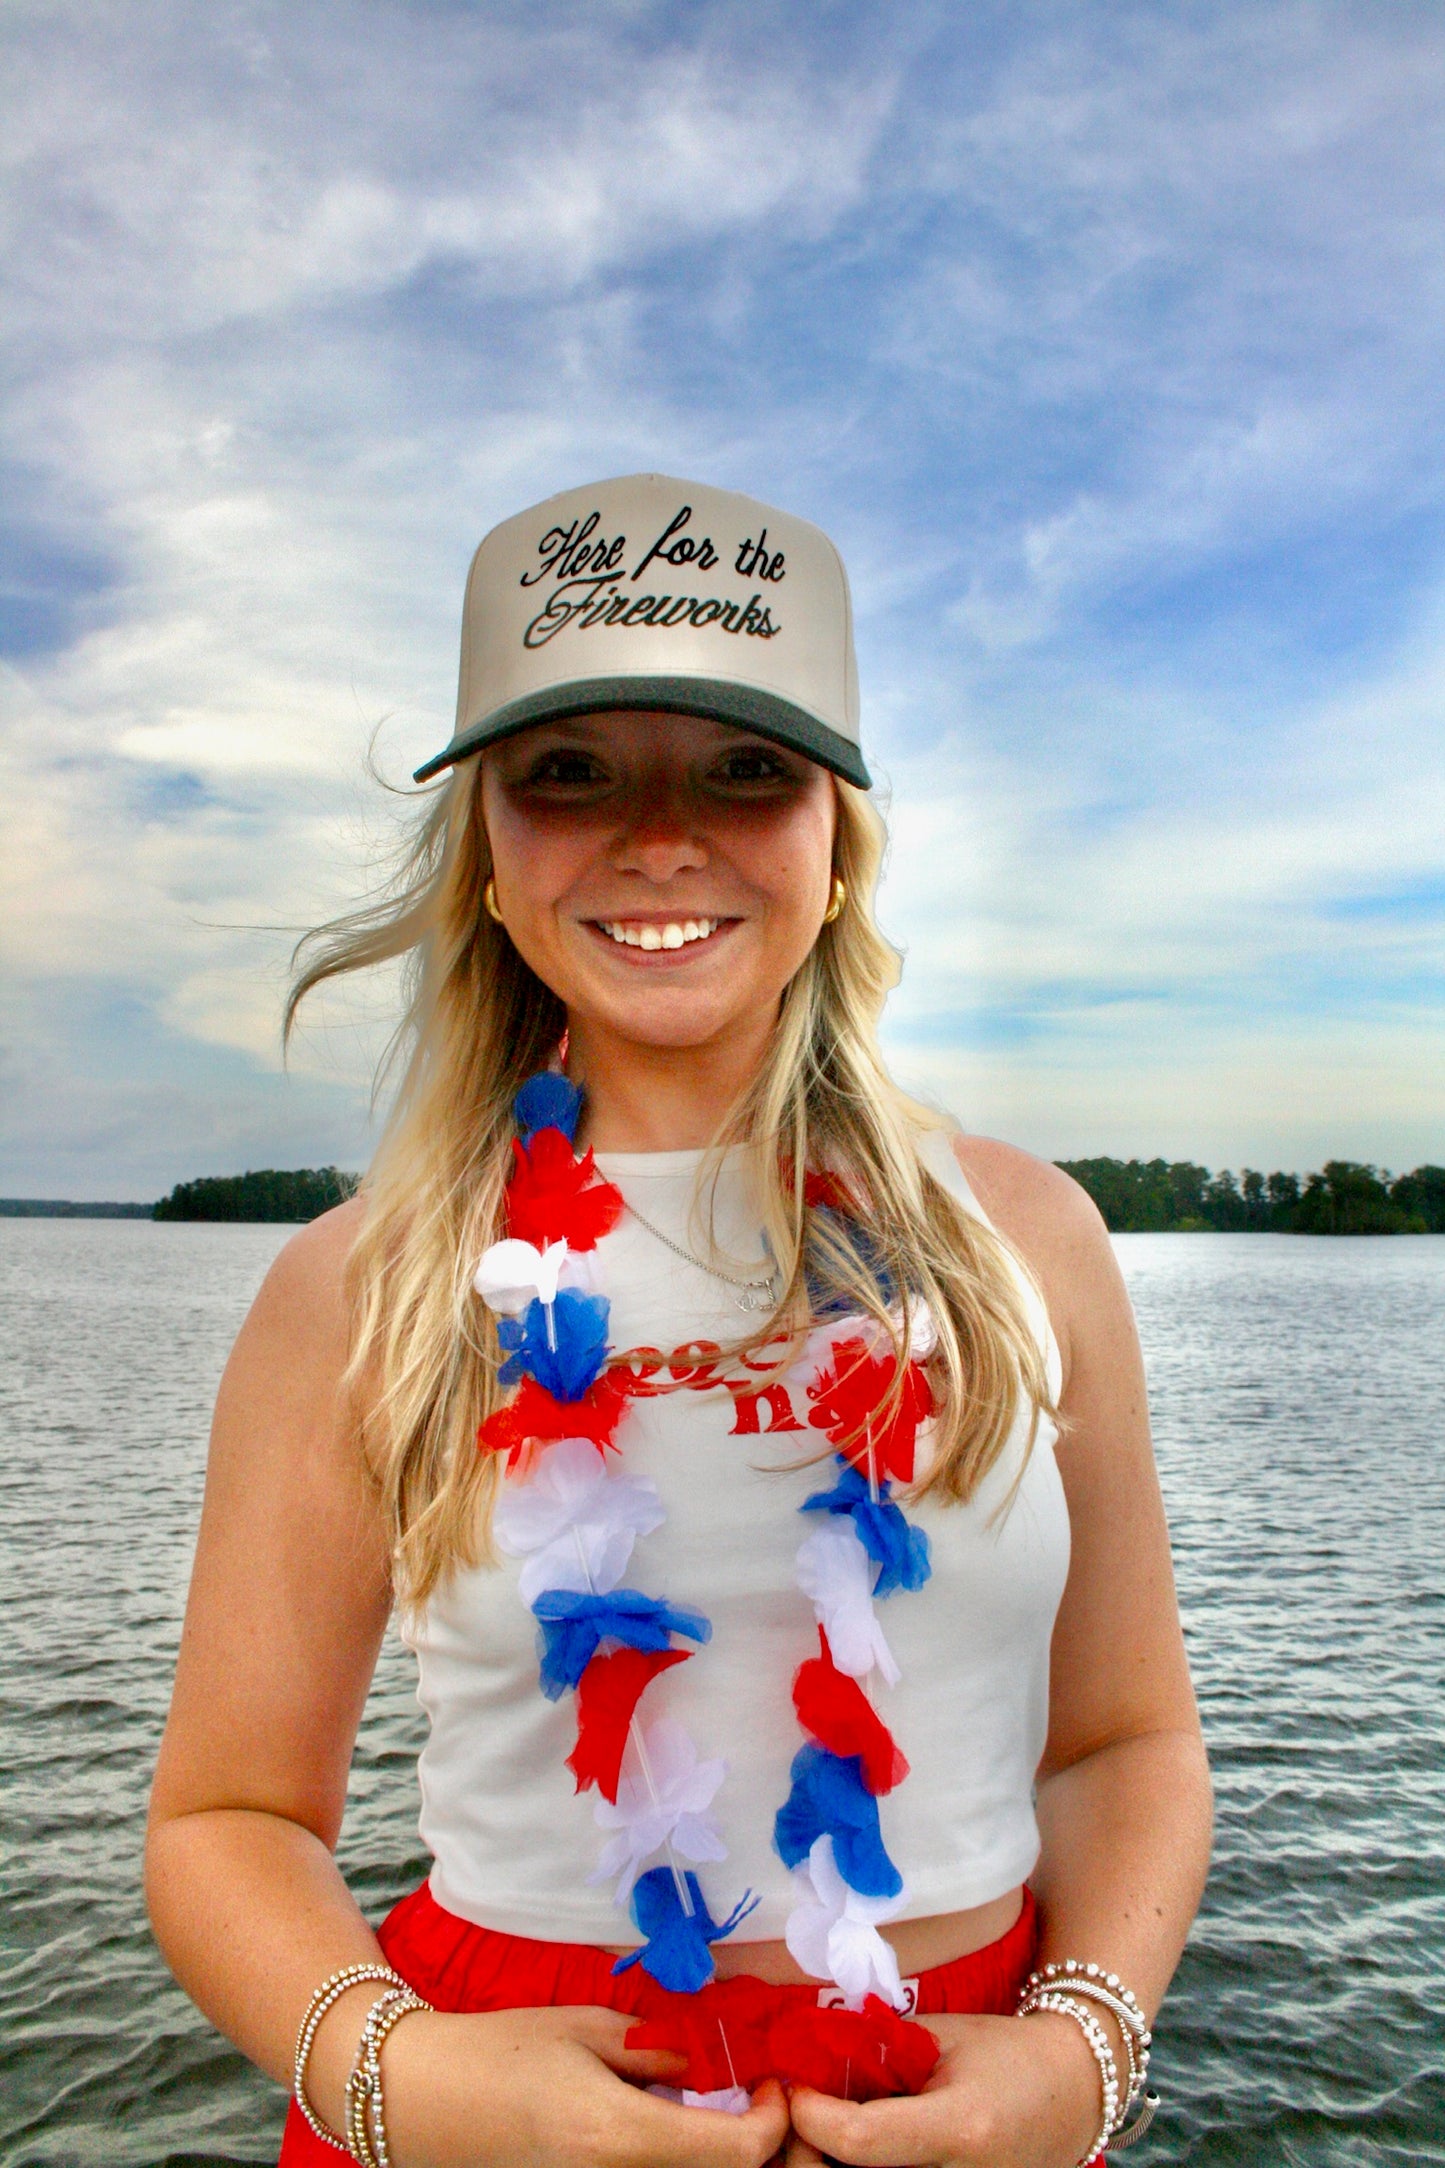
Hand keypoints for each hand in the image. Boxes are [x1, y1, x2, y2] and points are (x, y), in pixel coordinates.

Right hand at [382, 2002, 789, 2167]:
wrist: (423, 2102)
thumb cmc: (502, 2053)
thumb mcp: (590, 2031)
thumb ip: (664, 2051)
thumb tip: (725, 2064)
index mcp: (620, 2138)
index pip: (740, 2153)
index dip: (774, 2118)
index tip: (770, 2082)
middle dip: (753, 2144)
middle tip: (749, 2099)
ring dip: (715, 2156)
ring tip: (706, 2112)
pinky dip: (678, 2163)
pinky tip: (666, 2132)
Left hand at [782, 2010, 1103, 2167]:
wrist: (1072, 2097)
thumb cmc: (1008, 2055)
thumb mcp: (941, 2036)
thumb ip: (874, 2047)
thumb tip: (806, 2056)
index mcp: (958, 2130)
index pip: (858, 2139)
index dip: (811, 2113)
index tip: (794, 2084)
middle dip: (808, 2149)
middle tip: (801, 2109)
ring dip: (829, 2160)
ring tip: (826, 2122)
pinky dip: (859, 2167)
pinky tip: (856, 2142)